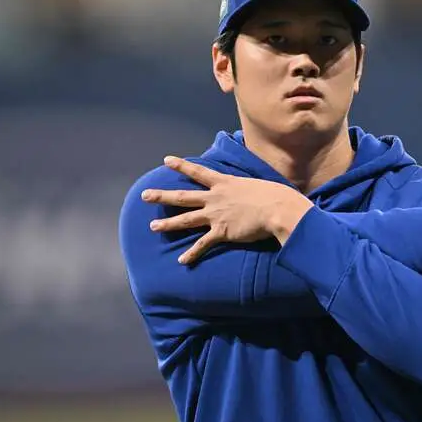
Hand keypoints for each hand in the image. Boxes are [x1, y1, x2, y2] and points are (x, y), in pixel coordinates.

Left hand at [141, 156, 312, 263]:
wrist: (277, 209)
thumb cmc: (274, 195)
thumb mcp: (257, 184)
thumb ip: (248, 187)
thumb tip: (255, 189)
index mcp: (224, 183)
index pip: (198, 172)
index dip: (181, 165)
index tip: (167, 160)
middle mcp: (215, 198)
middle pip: (183, 197)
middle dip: (162, 196)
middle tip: (145, 195)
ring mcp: (216, 215)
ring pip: (186, 220)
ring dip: (168, 224)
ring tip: (153, 227)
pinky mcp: (222, 232)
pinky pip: (203, 244)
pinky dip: (192, 254)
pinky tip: (181, 261)